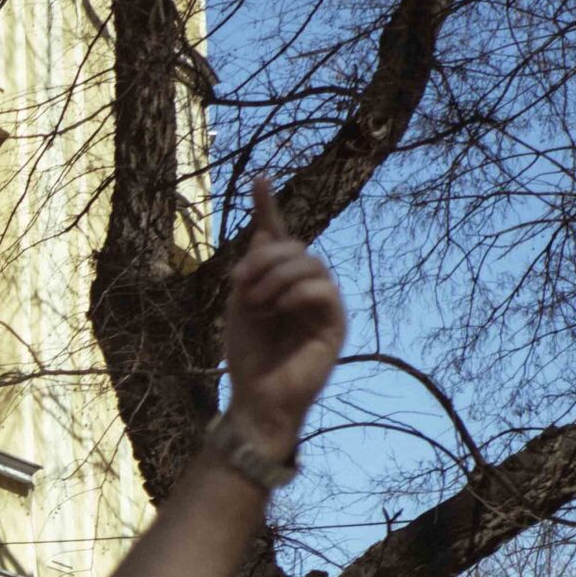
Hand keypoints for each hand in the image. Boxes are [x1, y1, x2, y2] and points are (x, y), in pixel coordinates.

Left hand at [223, 177, 346, 459]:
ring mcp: (323, 304)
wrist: (256, 398)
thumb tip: (265, 234)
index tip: (259, 178)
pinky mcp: (335, 323)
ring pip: (311, 264)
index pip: (279, 239)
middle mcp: (306, 288)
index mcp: (280, 282)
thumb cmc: (247, 357)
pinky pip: (323, 289)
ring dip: (277, 276)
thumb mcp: (241, 306)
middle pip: (295, 248)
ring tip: (256, 302)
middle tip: (240, 282)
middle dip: (265, 258)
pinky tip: (278, 307)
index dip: (269, 209)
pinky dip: (297, 292)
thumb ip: (253, 270)